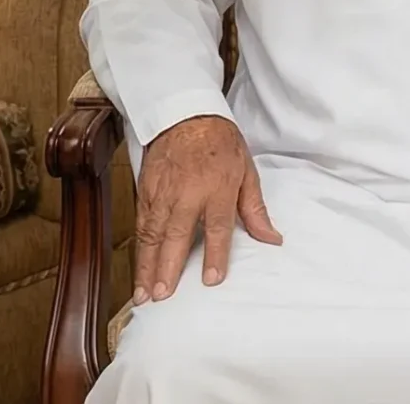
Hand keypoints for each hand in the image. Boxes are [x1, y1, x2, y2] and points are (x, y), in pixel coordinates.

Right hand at [133, 115, 279, 302]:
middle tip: (163, 296)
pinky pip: (141, 225)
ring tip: (144, 294)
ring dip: (147, 266)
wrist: (186, 114)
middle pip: (177, 235)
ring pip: (152, 235)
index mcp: (218, 189)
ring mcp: (163, 193)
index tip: (211, 279)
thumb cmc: (221, 144)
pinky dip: (138, 249)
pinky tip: (138, 270)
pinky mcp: (146, 191)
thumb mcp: (247, 172)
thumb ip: (256, 210)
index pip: (217, 227)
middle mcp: (187, 193)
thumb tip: (272, 239)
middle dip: (168, 267)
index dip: (215, 254)